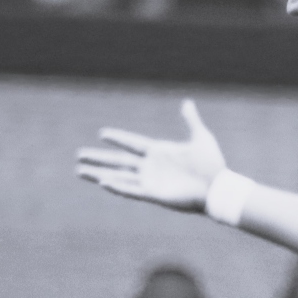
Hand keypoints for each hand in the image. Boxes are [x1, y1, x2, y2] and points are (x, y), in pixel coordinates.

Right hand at [76, 99, 226, 211]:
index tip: (102, 133)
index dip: (118, 138)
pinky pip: (131, 190)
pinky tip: (102, 182)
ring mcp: (150, 181)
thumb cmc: (212, 164)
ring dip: (99, 173)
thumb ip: (191, 120)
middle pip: (118, 161)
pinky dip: (117, 186)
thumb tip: (187, 102)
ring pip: (118, 176)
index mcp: (159, 152)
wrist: (218, 187)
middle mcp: (151, 167)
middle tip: (79, 155)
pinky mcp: (154, 194)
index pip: (132, 143)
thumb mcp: (200, 137)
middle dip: (99, 158)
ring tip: (79, 171)